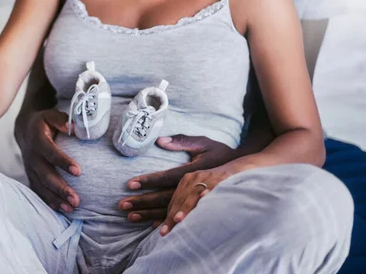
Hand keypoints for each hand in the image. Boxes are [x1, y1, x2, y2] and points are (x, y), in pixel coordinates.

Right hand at [21, 109, 80, 212]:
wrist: (25, 130)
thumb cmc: (43, 123)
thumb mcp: (51, 115)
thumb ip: (62, 120)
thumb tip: (73, 128)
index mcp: (38, 140)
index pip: (51, 152)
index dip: (63, 162)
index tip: (79, 171)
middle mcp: (32, 156)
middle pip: (45, 175)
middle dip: (60, 188)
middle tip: (76, 199)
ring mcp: (30, 168)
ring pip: (41, 186)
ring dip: (56, 199)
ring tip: (71, 208)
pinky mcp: (31, 176)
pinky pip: (38, 191)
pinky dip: (49, 201)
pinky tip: (62, 209)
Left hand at [118, 135, 236, 222]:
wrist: (244, 169)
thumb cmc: (220, 153)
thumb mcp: (204, 144)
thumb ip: (182, 141)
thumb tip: (160, 141)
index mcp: (193, 171)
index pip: (166, 176)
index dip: (148, 180)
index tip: (130, 184)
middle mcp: (194, 187)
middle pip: (164, 196)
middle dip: (142, 201)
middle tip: (123, 205)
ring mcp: (197, 200)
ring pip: (170, 208)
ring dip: (149, 214)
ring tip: (131, 217)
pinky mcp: (199, 207)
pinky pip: (180, 216)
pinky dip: (165, 221)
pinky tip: (152, 227)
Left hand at [158, 164, 237, 235]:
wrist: (237, 169)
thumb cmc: (217, 184)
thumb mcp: (200, 189)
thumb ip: (189, 202)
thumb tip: (174, 221)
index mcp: (186, 181)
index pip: (174, 201)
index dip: (167, 216)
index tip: (160, 231)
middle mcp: (193, 178)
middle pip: (180, 200)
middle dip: (171, 217)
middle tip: (163, 232)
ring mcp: (206, 178)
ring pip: (192, 195)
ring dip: (185, 208)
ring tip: (177, 219)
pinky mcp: (219, 179)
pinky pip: (212, 187)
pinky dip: (206, 192)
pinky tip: (203, 198)